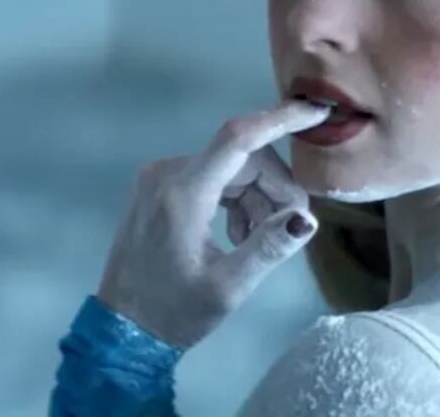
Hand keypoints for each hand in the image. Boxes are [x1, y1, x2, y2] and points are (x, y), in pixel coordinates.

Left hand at [94, 99, 331, 349]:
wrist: (123, 330)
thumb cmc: (174, 312)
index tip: (317, 110)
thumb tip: (307, 219)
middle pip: (243, 158)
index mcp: (183, 194)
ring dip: (257, 198)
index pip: (238, 138)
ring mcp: (160, 176)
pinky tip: (237, 234)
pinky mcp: (160, 186)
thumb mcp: (227, 288)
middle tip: (287, 228)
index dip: (280, 119)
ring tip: (255, 241)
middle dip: (275, 188)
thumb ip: (268, 248)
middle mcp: (168, 173)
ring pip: (232, 168)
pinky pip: (214, 177)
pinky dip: (236, 199)